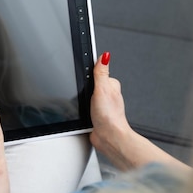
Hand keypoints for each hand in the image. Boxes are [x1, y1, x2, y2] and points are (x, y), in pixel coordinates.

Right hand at [89, 52, 136, 169]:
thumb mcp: (102, 89)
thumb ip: (101, 72)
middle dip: (83, 88)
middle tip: (86, 95)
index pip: (96, 71)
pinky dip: (81, 109)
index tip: (84, 79)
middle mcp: (107, 93)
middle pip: (88, 83)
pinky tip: (84, 112)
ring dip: (82, 100)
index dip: (88, 74)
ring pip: (85, 95)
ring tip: (86, 105)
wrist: (108, 137)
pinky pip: (84, 106)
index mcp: (110, 84)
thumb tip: (105, 55)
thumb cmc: (109, 116)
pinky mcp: (94, 113)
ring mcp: (101, 104)